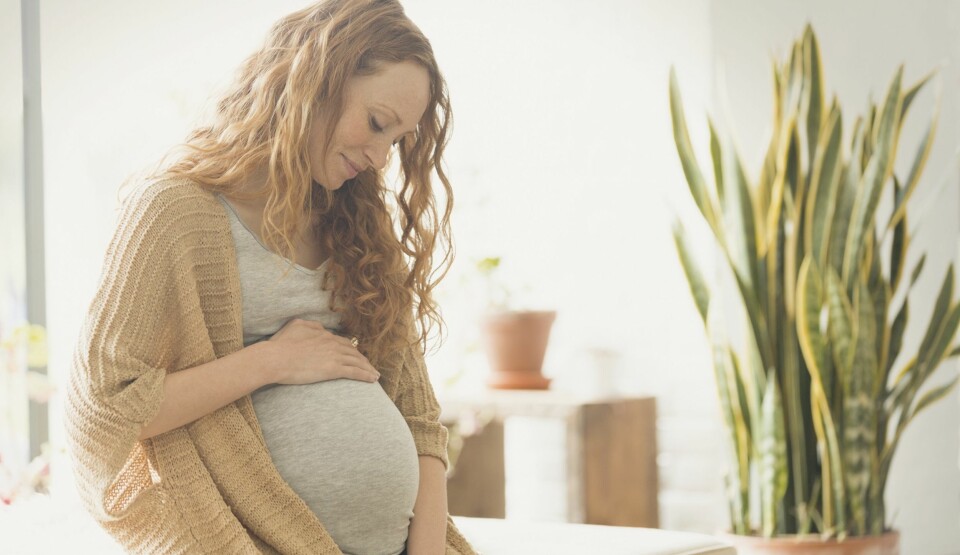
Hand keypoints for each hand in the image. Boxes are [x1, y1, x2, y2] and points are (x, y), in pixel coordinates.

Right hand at [265, 318, 379, 384]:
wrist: (276, 358)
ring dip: (368, 368)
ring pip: (357, 361)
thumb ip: (311, 326)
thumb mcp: (296, 326)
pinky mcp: (333, 369)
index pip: (342, 342)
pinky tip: (372, 379)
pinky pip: (355, 372)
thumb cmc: (281, 344)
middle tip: (369, 366)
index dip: (350, 349)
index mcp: (323, 334)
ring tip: (374, 374)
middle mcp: (332, 343)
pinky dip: (366, 375)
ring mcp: (334, 356)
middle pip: (353, 351)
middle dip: (362, 359)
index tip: (355, 355)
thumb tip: (320, 328)